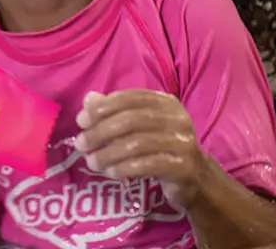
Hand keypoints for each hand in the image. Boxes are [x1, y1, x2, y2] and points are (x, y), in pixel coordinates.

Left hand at [73, 90, 207, 207]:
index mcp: (165, 102)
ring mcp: (182, 142)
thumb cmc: (160, 147)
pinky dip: (125, 168)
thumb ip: (114, 111)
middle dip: (100, 131)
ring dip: (109, 153)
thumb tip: (89, 99)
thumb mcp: (139, 126)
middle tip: (80, 144)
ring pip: (138, 144)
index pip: (129, 98)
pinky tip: (111, 172)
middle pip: (131, 120)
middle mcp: (177, 118)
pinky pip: (148, 165)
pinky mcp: (183, 166)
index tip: (81, 121)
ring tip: (91, 162)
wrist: (195, 178)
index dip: (102, 108)